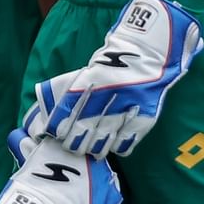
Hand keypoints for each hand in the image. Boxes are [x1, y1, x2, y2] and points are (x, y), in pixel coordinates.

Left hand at [29, 0, 202, 156]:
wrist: (148, 53)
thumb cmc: (113, 64)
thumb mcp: (89, 72)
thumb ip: (75, 93)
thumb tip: (57, 117)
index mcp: (89, 82)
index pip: (66, 111)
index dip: (58, 127)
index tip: (55, 134)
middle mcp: (106, 96)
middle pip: (83, 129)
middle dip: (74, 142)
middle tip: (72, 147)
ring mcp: (126, 107)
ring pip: (104, 139)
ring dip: (94, 148)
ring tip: (90, 151)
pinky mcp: (143, 116)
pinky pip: (126, 141)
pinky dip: (117, 147)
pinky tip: (112, 147)